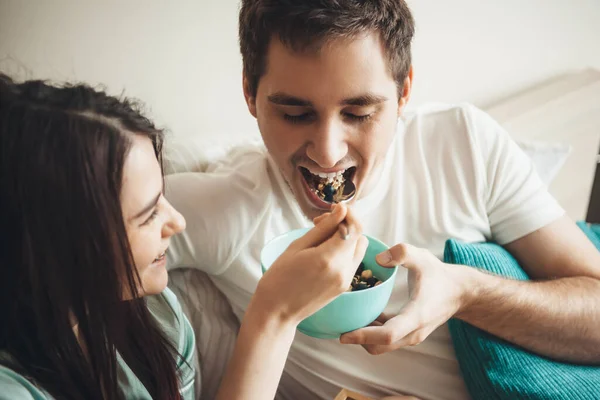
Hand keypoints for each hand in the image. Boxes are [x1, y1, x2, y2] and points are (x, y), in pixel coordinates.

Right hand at [254, 204, 368, 325]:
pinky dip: (344, 251)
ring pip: (359, 249)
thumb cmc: (279, 277)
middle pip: (359, 236)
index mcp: (330, 258)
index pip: (354, 227)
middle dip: (345, 224)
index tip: (333, 208)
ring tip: (321, 239)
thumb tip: (341, 209)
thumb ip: (323, 228)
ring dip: (346, 238)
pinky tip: (324, 252)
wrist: (277, 312)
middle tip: (320, 223)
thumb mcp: (298, 246)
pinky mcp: (345, 287)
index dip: (348, 213)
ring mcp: (346, 280)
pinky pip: (352, 261)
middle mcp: (344, 270)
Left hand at [339, 243, 470, 354]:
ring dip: (364, 337)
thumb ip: (402, 253)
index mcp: (416, 316)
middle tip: (338, 325)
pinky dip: (372, 332)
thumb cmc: (439, 274)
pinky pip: (386, 339)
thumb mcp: (422, 257)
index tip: (343, 335)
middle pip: (380, 346)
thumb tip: (378, 258)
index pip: (388, 334)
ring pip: (382, 346)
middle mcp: (413, 332)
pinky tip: (362, 315)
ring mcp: (412, 336)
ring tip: (346, 320)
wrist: (459, 291)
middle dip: (357, 339)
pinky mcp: (409, 334)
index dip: (364, 336)